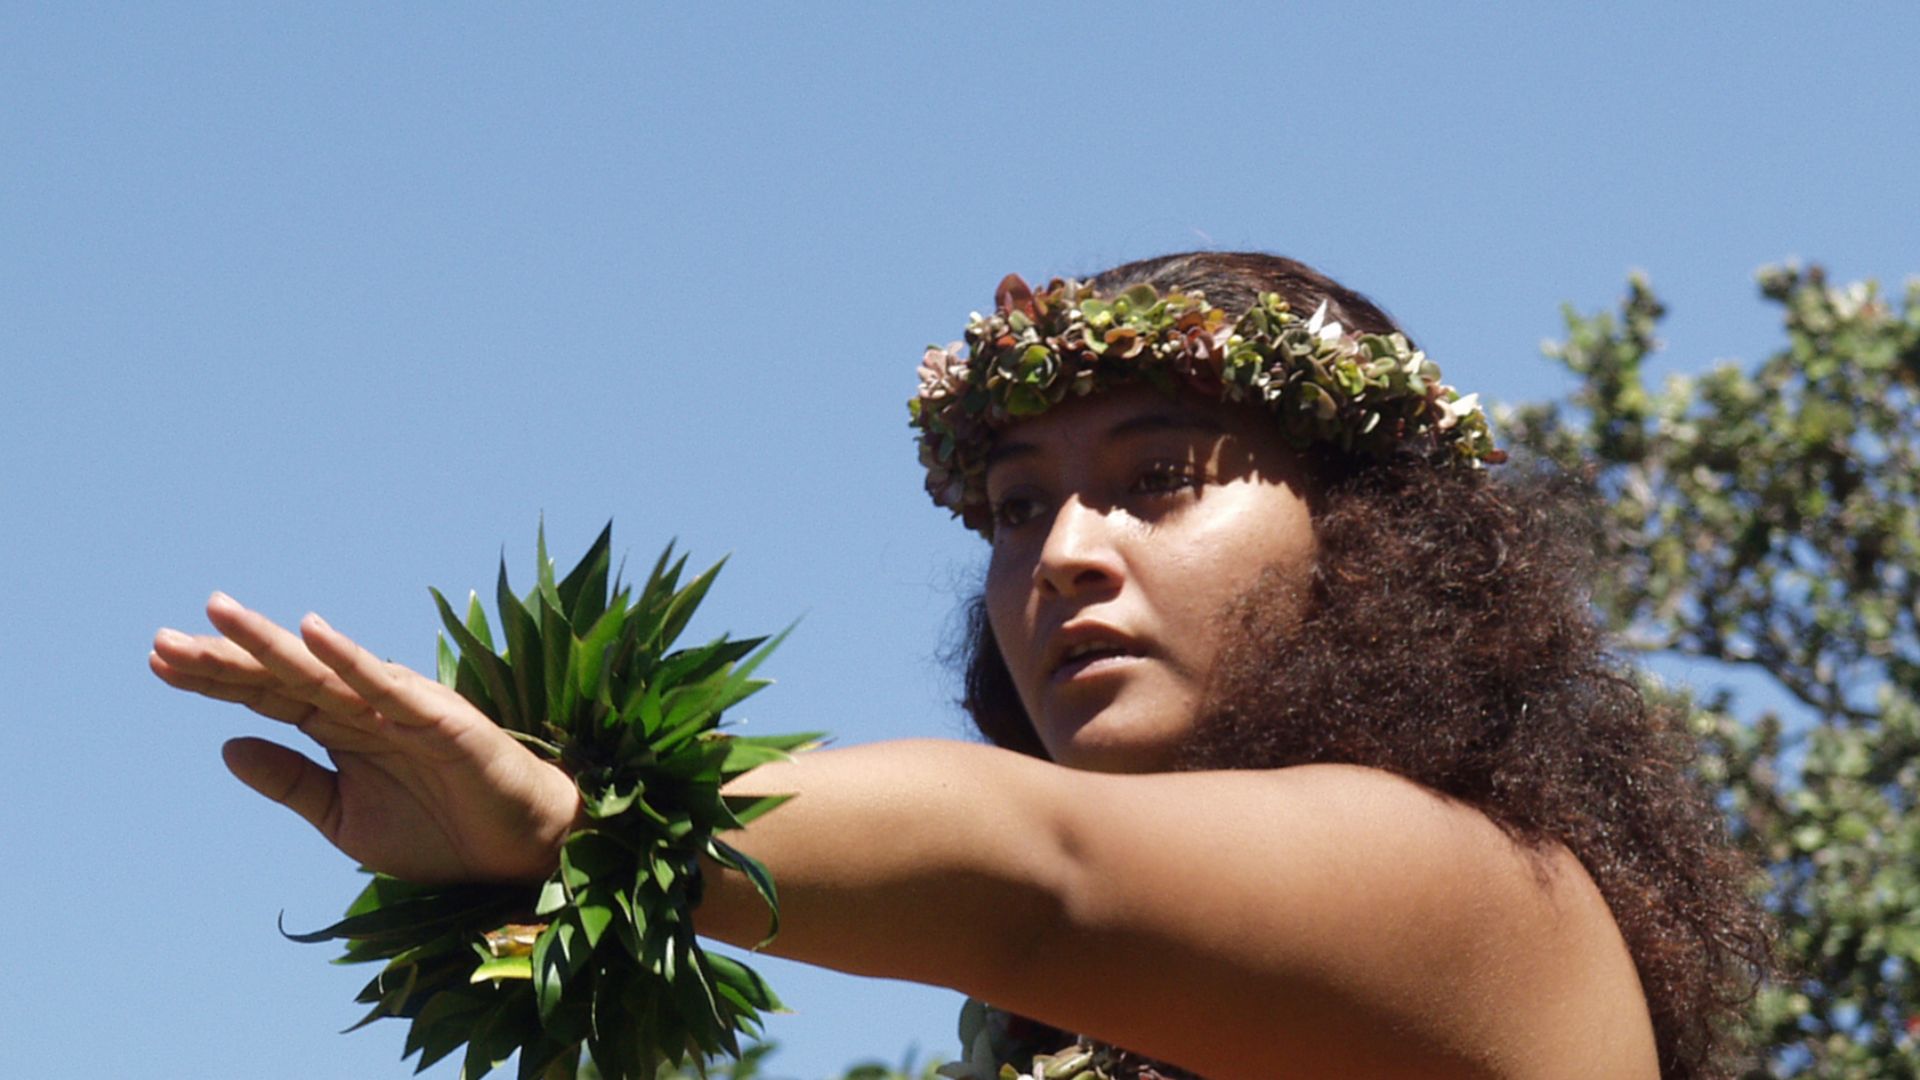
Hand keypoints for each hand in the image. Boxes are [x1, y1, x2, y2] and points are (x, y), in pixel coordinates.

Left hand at [151, 593, 580, 883]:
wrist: (519, 853)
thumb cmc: (441, 832)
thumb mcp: (345, 820)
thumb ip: (293, 783)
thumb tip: (227, 746)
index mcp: (341, 731)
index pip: (267, 698)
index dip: (214, 680)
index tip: (157, 662)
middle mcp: (364, 709)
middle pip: (282, 677)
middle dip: (223, 657)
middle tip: (161, 640)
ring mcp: (400, 709)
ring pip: (323, 672)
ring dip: (269, 644)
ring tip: (215, 615)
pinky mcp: (439, 719)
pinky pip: (386, 685)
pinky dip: (351, 657)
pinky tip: (311, 632)